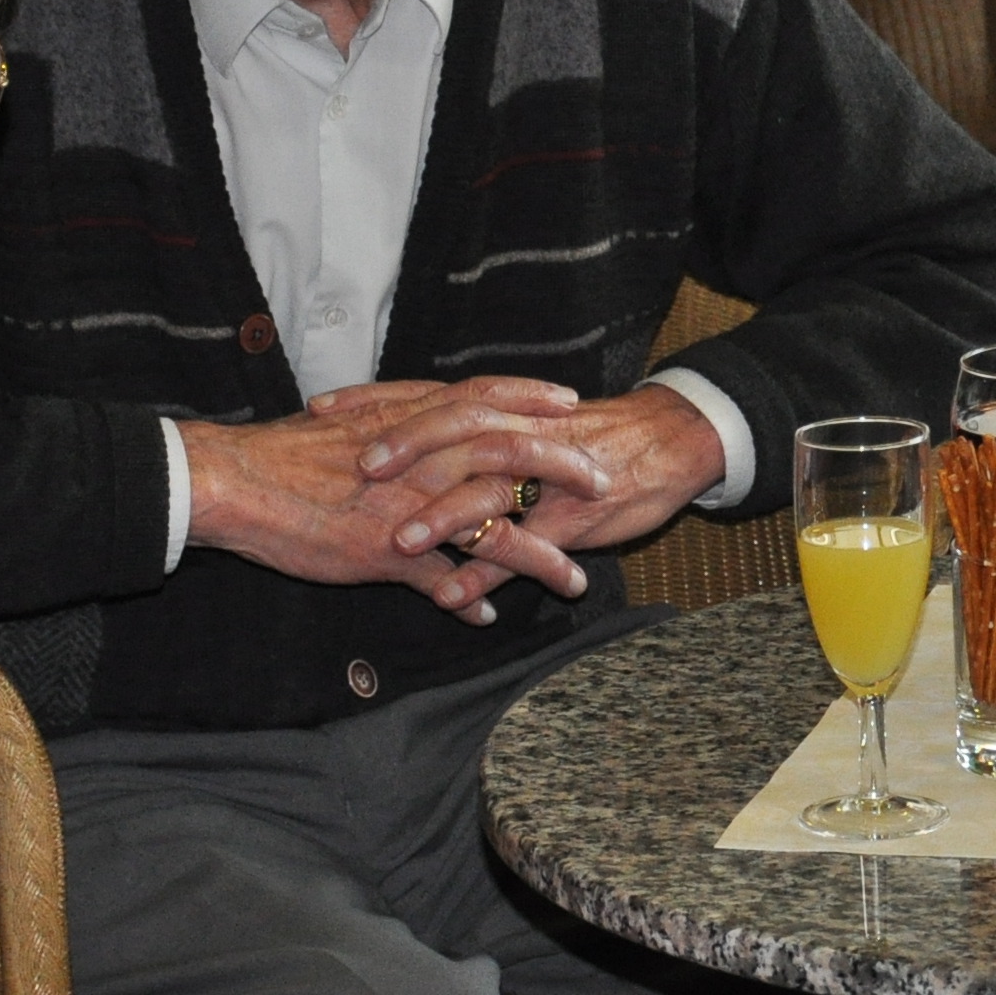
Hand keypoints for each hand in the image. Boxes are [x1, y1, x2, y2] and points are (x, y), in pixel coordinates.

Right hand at [178, 381, 602, 624]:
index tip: (570, 403)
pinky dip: (472, 600)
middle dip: (563, 470)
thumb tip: (415, 434)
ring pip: (492, 527)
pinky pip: (444, 580)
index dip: (530, 399)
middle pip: (510, 455)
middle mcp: (420, 458)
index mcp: (410, 422)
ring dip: (540, 556)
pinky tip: (489, 619)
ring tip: (575, 579)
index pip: (485, 398)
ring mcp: (409, 506)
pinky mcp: (387, 552)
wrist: (237, 482)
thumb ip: (390, 433)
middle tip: (603, 482)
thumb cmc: (285, 454)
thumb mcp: (347, 427)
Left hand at [341, 380, 726, 608]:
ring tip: (400, 543)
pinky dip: (487, 574)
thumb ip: (474, 432)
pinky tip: (454, 598)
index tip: (323, 408)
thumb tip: (412, 440)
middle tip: (358, 468)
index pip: (430, 396)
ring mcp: (546, 479)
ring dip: (444, 517)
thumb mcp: (529, 422)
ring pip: (490, 493)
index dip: (377, 401)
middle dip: (408, 448)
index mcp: (502, 410)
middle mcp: (519, 437)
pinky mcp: (571, 520)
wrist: (671, 440)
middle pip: (457, 431)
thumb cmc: (593, 432)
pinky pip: (524, 550)